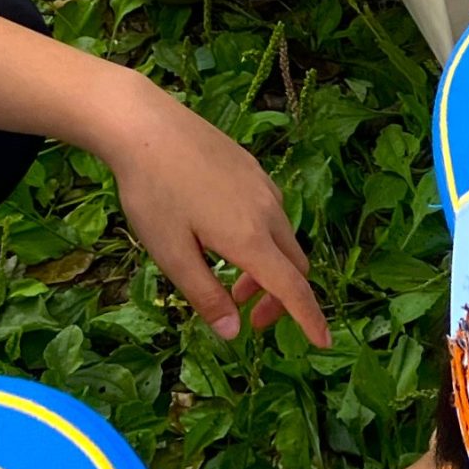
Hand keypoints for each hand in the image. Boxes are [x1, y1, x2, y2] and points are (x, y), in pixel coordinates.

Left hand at [93, 73, 331, 346]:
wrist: (146, 125)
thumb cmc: (153, 193)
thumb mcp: (172, 254)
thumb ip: (206, 295)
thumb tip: (234, 333)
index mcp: (250, 238)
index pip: (292, 288)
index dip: (309, 318)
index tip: (323, 343)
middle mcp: (267, 211)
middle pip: (295, 264)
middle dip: (282, 298)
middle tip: (250, 319)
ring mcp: (262, 185)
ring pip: (283, 238)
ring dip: (268, 269)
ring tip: (230, 281)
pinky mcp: (252, 168)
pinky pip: (271, 213)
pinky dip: (262, 241)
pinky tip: (224, 237)